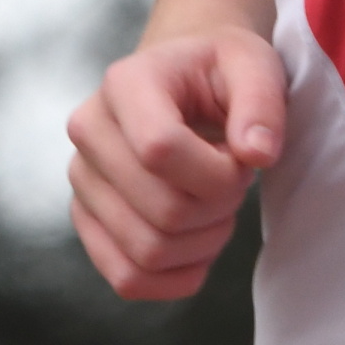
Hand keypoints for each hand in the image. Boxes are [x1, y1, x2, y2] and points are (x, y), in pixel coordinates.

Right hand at [66, 28, 284, 302]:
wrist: (185, 80)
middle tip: (235, 182)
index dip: (217, 173)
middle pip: (161, 210)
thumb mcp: (255, 66)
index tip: (243, 159)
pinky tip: (200, 246)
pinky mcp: (87, 219)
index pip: (160, 150)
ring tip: (218, 207)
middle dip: (219, 208)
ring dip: (203, 243)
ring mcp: (82, 180)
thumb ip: (262, 104)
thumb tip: (258, 155)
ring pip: (147, 252)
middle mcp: (89, 131)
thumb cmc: (220, 72)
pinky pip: (127, 278)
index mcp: (125, 83)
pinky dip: (175, 278)